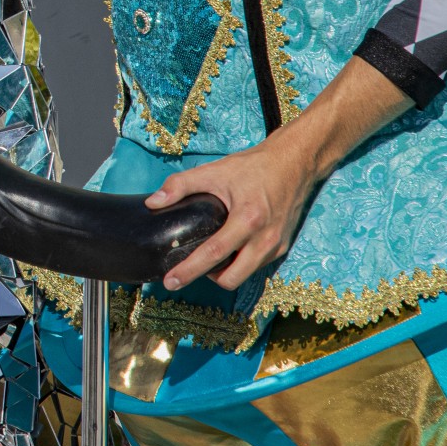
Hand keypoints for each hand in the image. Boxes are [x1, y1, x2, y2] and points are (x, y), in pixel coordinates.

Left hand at [146, 131, 319, 291]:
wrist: (293, 164)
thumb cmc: (253, 167)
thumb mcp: (213, 171)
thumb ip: (180, 185)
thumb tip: (152, 202)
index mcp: (248, 220)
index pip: (214, 254)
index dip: (190, 270)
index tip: (170, 281)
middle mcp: (265, 239)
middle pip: (232, 278)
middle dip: (207, 279)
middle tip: (186, 270)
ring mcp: (276, 246)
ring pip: (245, 275)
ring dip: (224, 272)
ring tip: (206, 257)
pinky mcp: (283, 247)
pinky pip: (256, 266)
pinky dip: (239, 264)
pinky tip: (227, 250)